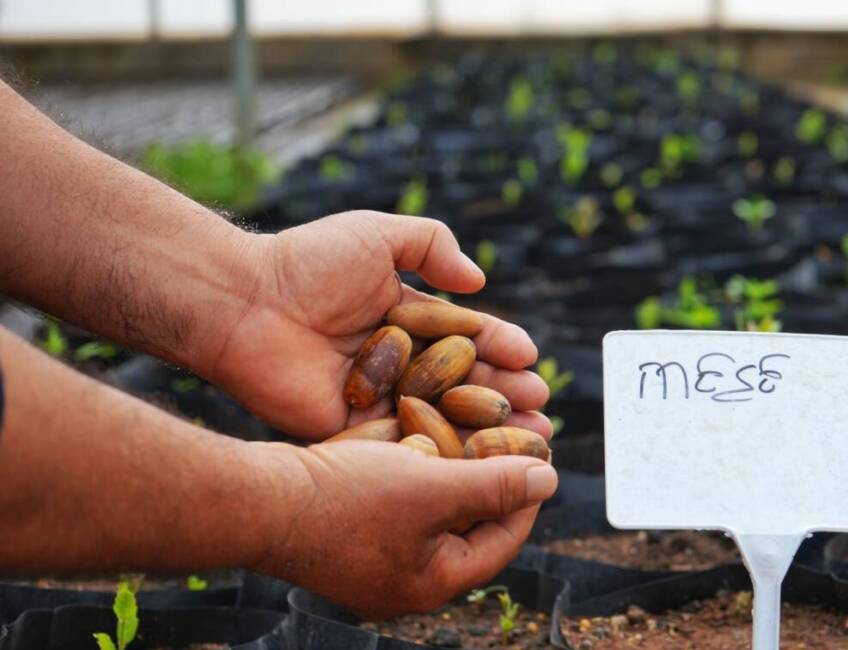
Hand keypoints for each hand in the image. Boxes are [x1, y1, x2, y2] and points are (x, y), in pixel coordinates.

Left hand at [206, 211, 550, 440]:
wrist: (243, 302)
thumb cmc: (307, 262)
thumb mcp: (377, 234)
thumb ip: (432, 245)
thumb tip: (478, 281)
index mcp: (405, 317)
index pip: (464, 335)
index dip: (498, 346)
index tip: (530, 357)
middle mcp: (396, 359)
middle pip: (461, 381)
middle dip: (503, 393)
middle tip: (540, 407)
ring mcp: (375, 397)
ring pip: (441, 415)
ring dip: (485, 428)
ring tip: (527, 436)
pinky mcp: (351, 429)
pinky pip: (402, 441)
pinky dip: (441, 451)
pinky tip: (477, 461)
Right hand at [257, 439, 557, 617]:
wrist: (258, 500)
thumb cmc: (346, 497)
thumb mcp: (430, 487)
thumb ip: (493, 485)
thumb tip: (550, 479)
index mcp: (434, 582)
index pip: (502, 541)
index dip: (526, 495)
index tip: (539, 455)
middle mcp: (406, 580)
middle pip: (469, 528)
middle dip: (489, 480)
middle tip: (509, 439)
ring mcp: (375, 561)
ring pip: (434, 512)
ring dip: (453, 471)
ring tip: (470, 431)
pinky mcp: (349, 536)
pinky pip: (400, 505)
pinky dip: (416, 472)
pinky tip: (420, 437)